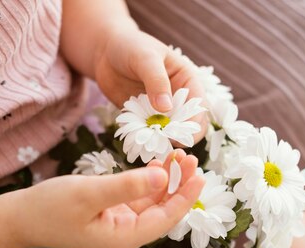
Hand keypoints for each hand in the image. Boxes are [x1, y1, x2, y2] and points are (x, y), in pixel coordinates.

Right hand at [18, 152, 203, 247]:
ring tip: (177, 155)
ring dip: (165, 181)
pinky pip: (138, 200)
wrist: (21, 219)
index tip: (200, 173)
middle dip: (178, 185)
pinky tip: (156, 164)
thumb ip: (127, 185)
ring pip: (152, 204)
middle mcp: (126, 237)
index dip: (185, 196)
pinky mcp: (111, 217)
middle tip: (190, 157)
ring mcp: (119, 227)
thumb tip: (163, 175)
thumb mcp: (90, 193)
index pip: (166, 219)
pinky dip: (148, 183)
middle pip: (162, 211)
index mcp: (125, 238)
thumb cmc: (50, 207)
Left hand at [94, 27, 207, 142]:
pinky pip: (148, 133)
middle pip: (187, 126)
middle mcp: (178, 99)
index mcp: (188, 82)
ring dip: (159, 141)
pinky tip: (133, 139)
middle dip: (177, 137)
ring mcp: (161, 111)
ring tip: (145, 144)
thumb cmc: (131, 46)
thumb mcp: (146, 58)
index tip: (178, 135)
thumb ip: (156, 81)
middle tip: (160, 143)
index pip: (199, 108)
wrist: (105, 51)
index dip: (192, 124)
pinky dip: (143, 139)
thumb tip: (166, 108)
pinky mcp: (144, 118)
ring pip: (168, 133)